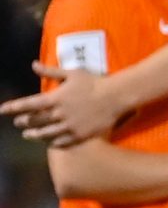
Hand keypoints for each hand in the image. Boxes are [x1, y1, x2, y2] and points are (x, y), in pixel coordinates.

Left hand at [3, 67, 121, 145]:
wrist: (116, 96)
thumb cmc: (94, 82)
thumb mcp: (72, 73)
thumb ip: (51, 71)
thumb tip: (33, 65)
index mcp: (54, 99)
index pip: (27, 104)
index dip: (13, 107)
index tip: (2, 110)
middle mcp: (59, 114)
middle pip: (35, 121)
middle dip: (23, 122)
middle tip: (18, 123)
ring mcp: (69, 126)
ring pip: (46, 134)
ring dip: (34, 134)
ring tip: (28, 135)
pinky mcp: (80, 135)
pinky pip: (63, 142)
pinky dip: (53, 143)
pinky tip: (49, 143)